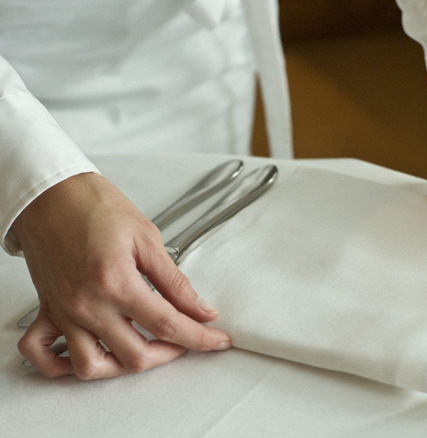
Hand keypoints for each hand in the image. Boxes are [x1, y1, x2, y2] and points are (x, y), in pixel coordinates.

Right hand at [10, 173, 230, 378]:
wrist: (50, 194)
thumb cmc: (94, 206)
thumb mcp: (146, 238)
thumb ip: (175, 281)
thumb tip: (200, 308)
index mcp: (116, 282)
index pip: (167, 325)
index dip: (199, 338)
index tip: (217, 340)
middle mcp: (87, 305)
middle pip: (135, 356)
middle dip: (170, 355)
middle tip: (188, 339)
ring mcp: (64, 312)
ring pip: (92, 367)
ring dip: (123, 367)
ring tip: (147, 349)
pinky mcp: (47, 310)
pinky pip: (42, 354)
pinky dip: (63, 365)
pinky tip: (91, 354)